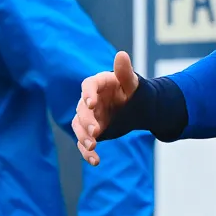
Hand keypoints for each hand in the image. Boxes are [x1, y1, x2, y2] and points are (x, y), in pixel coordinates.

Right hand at [73, 51, 137, 165]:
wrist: (136, 107)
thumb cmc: (133, 91)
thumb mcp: (132, 82)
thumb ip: (125, 71)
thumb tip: (121, 54)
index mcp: (98, 84)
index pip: (88, 86)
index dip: (88, 94)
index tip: (91, 103)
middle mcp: (89, 100)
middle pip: (81, 110)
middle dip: (86, 122)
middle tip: (96, 133)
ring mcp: (88, 117)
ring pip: (78, 127)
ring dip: (83, 138)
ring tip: (93, 147)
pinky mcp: (91, 131)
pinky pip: (84, 142)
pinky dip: (87, 152)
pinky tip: (95, 161)